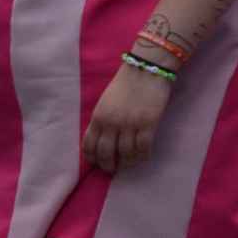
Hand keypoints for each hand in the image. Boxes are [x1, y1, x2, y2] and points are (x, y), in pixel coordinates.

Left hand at [80, 61, 170, 175]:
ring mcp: (130, 124)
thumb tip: (103, 139)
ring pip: (126, 153)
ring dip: (127, 163)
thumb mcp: (106, 102)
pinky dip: (142, 156)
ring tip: (128, 164)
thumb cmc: (125, 84)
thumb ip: (103, 119)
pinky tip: (142, 157)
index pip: (89, 144)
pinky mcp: (148, 124)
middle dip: (108, 164)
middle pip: (105, 153)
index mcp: (98, 116)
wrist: (146, 69)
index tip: (96, 163)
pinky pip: (143, 148)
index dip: (92, 158)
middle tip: (112, 169)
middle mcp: (111, 123)